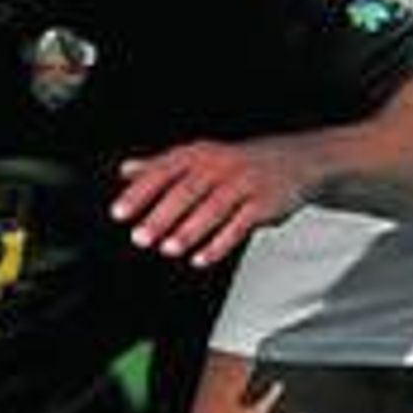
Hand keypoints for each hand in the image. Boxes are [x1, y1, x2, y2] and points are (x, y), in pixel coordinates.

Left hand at [112, 138, 311, 268]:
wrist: (293, 160)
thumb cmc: (237, 163)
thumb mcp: (200, 157)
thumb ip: (162, 165)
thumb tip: (125, 170)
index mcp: (199, 153)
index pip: (164, 170)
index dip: (140, 191)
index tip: (118, 213)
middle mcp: (220, 164)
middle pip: (188, 189)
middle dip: (162, 214)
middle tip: (139, 237)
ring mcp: (244, 182)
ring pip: (215, 206)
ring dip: (190, 229)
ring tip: (168, 249)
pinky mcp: (264, 203)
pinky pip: (241, 224)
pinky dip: (220, 242)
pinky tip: (200, 258)